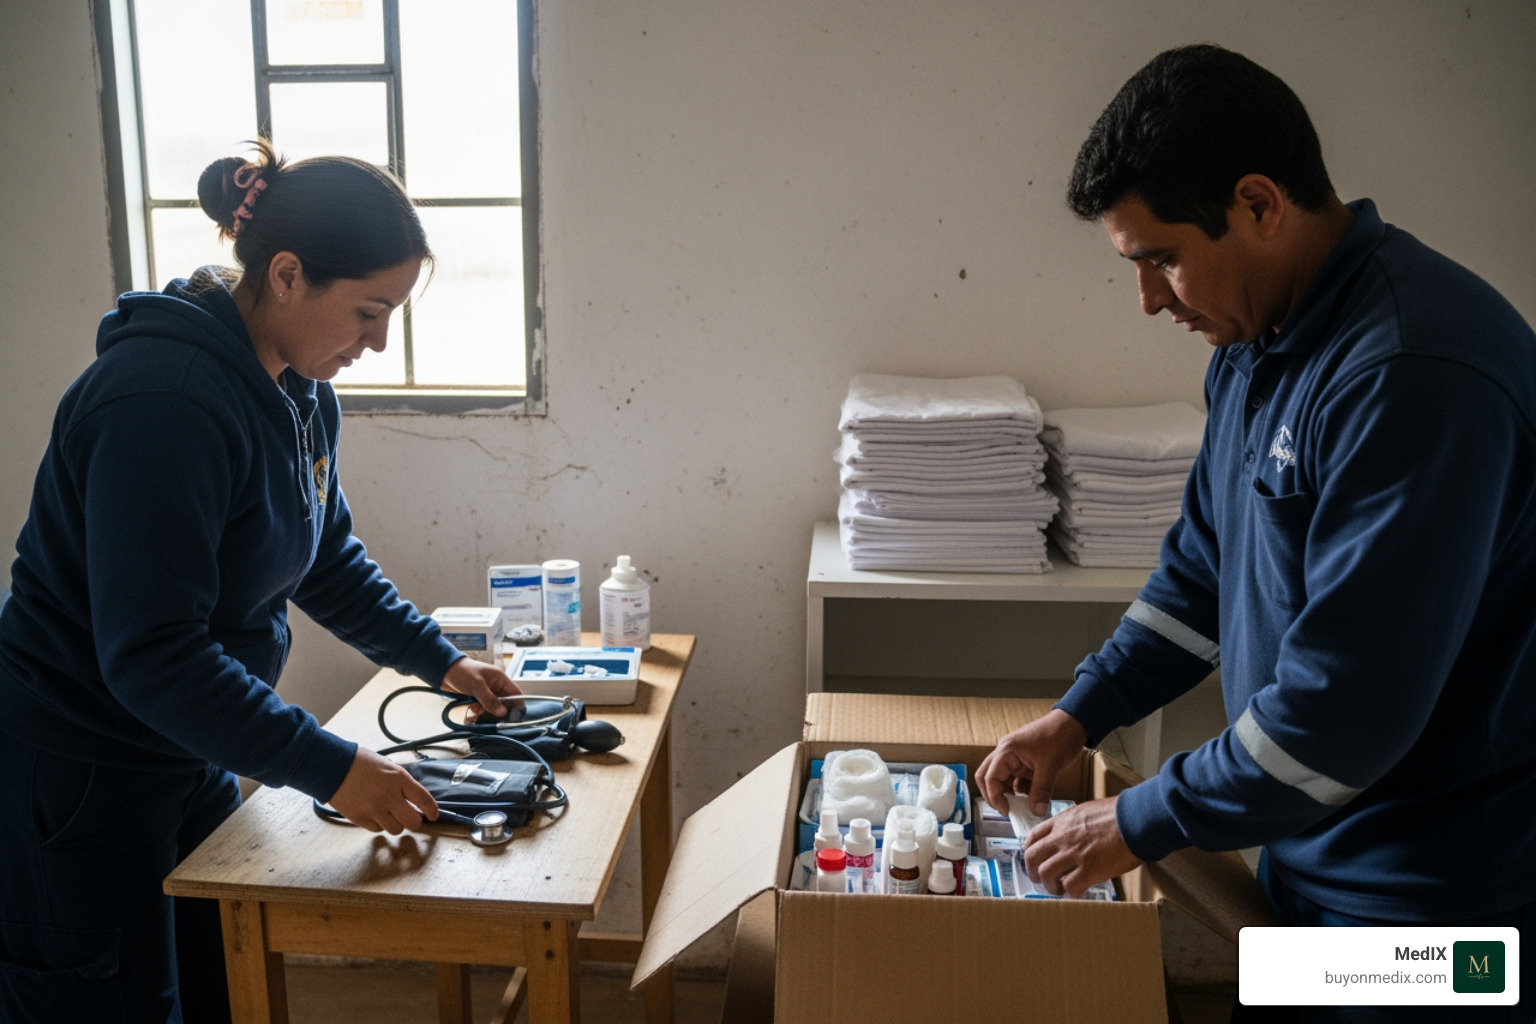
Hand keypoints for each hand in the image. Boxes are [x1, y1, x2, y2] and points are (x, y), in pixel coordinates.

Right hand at [328, 747, 438, 833]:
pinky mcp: (360, 818)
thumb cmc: (360, 763)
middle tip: (410, 817)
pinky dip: (379, 825)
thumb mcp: (388, 766)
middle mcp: (389, 795)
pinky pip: (378, 830)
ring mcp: (374, 809)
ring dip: (396, 824)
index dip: (432, 810)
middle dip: (414, 821)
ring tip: (389, 814)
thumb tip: (413, 800)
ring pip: (396, 829)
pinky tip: (375, 814)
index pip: (424, 799)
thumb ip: (401, 783)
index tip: (434, 816)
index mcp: (399, 778)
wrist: (331, 766)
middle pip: (413, 822)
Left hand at [441, 656, 522, 719]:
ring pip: (494, 707)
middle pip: (505, 703)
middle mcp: (496, 686)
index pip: (516, 694)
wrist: (445, 671)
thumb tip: (502, 712)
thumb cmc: (462, 672)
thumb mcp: (477, 685)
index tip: (515, 717)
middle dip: (499, 711)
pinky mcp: (478, 698)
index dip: (518, 705)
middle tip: (494, 717)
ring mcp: (487, 693)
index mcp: (500, 679)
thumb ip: (490, 699)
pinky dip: (479, 710)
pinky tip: (472, 708)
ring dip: (487, 711)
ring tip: (478, 709)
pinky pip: (484, 708)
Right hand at [976, 708, 1087, 813]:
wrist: (1074, 723)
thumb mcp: (1050, 766)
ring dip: (1008, 793)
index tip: (1007, 811)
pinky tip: (1032, 797)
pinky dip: (1021, 790)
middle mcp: (1006, 753)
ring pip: (1002, 779)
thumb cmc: (1059, 736)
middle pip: (987, 776)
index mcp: (1007, 751)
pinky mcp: (1024, 762)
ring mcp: (1015, 757)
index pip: (989, 777)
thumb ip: (1041, 790)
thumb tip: (1036, 812)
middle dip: (994, 795)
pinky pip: (1016, 779)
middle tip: (1006, 810)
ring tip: (1022, 807)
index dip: (994, 796)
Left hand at [1022, 795, 1142, 897]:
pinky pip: (1070, 886)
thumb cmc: (1119, 813)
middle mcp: (1063, 837)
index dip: (1030, 850)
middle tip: (1040, 879)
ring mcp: (1074, 853)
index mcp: (1063, 821)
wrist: (1136, 818)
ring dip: (1050, 885)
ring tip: (1060, 889)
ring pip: (1046, 874)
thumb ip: (1075, 824)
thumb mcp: (1088, 811)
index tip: (1034, 859)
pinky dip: (1071, 893)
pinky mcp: (1090, 869)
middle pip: (1032, 857)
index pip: (1033, 836)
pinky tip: (1078, 892)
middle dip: (1032, 871)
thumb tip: (1075, 836)